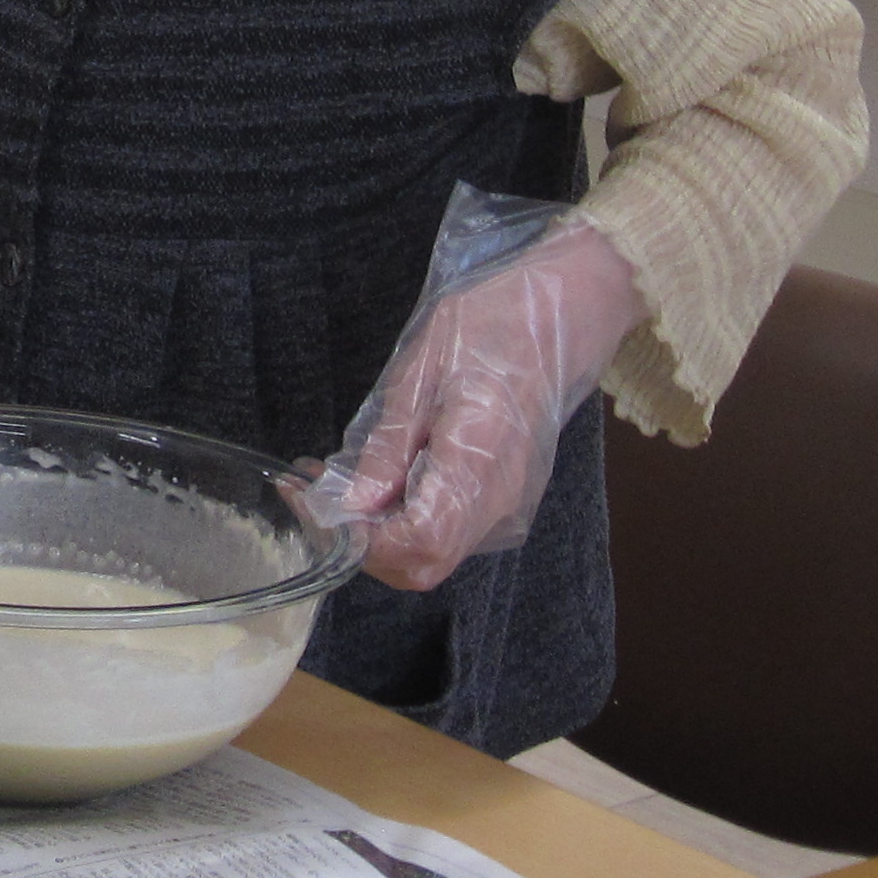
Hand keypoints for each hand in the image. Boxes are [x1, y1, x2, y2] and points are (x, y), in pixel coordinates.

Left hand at [325, 217, 645, 591]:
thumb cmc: (494, 325)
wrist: (563, 314)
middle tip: (315, 494)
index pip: (416, 543)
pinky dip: (404, 519)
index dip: (359, 540)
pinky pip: (449, 529)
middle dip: (362, 543)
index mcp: (478, 462)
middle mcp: (499, 499)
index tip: (315, 505)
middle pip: (422, 563)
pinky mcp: (505, 499)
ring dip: (378, 533)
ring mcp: (507, 504)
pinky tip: (378, 479)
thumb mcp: (423, 370)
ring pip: (433, 553)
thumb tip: (353, 504)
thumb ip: (390, 443)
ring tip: (337, 481)